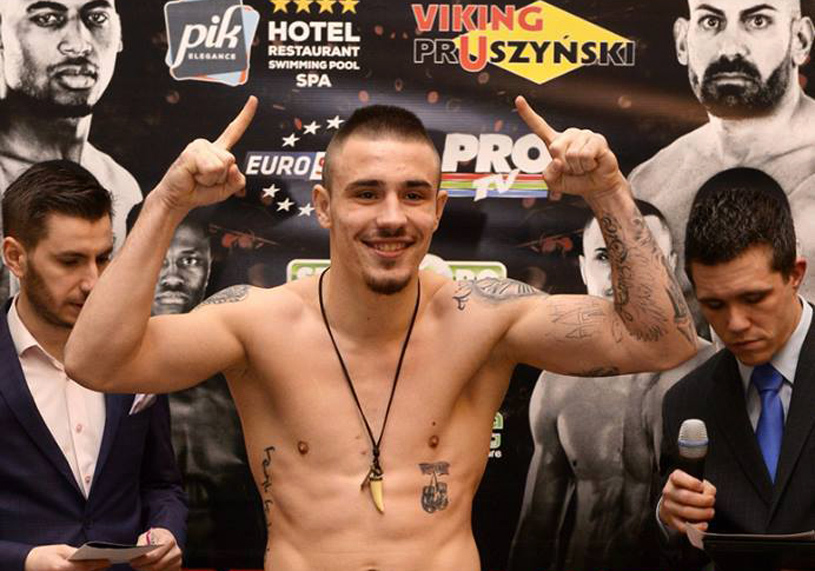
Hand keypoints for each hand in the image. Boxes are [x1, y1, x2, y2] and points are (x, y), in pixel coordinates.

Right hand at [24, 544, 108, 570]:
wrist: (26, 564)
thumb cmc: (44, 555)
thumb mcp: (60, 549)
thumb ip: (75, 553)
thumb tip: (90, 554)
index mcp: (62, 567)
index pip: (84, 566)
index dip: (97, 564)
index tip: (108, 560)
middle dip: (96, 569)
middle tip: (108, 563)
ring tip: (103, 566)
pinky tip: (91, 568)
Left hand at [130, 528, 181, 570]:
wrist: (167, 539)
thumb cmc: (156, 537)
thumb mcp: (148, 535)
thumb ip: (142, 543)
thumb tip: (136, 552)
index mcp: (170, 541)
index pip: (154, 555)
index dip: (142, 560)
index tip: (132, 562)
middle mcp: (176, 552)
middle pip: (156, 567)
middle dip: (142, 568)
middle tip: (133, 565)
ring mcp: (177, 562)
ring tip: (139, 567)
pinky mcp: (176, 569)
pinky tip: (146, 569)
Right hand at [155, 96, 257, 212]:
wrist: (178, 198)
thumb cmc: (200, 191)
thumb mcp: (227, 189)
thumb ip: (238, 180)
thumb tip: (233, 166)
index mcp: (219, 151)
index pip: (234, 131)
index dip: (245, 115)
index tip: (253, 99)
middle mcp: (210, 145)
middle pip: (232, 160)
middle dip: (222, 178)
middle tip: (205, 180)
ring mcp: (200, 146)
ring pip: (223, 165)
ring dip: (213, 179)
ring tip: (199, 177)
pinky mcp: (192, 152)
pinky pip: (212, 168)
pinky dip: (206, 178)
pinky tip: (193, 175)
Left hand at [515, 95, 625, 199]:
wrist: (596, 187)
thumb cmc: (575, 182)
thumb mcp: (555, 182)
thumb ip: (548, 175)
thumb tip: (557, 161)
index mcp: (555, 142)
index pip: (538, 126)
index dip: (527, 113)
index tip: (519, 99)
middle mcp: (568, 135)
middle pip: (555, 148)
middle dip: (564, 166)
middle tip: (574, 169)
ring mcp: (583, 134)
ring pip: (572, 154)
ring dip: (578, 168)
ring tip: (584, 166)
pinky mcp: (597, 139)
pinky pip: (585, 155)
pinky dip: (588, 165)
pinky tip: (593, 163)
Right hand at [659, 469, 716, 532]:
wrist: (674, 502)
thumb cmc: (689, 491)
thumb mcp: (698, 483)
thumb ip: (707, 488)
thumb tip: (710, 496)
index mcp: (674, 479)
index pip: (678, 478)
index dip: (692, 483)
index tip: (701, 487)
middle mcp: (669, 492)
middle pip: (685, 496)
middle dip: (702, 500)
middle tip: (711, 501)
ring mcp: (669, 506)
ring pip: (685, 511)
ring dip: (701, 513)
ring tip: (710, 512)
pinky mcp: (672, 520)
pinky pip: (684, 526)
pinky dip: (696, 528)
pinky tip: (704, 525)